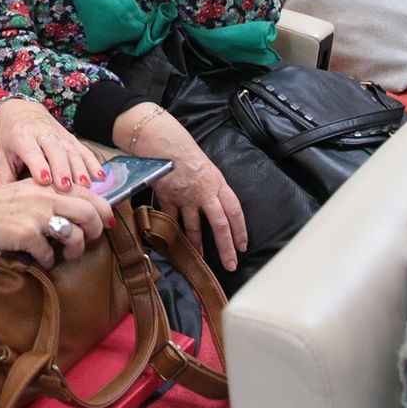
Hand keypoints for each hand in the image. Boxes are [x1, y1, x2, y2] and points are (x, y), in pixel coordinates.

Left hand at [0, 97, 103, 190]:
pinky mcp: (71, 138)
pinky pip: (84, 150)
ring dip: (80, 168)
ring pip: (71, 150)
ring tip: (85, 186)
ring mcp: (59, 134)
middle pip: (54, 149)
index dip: (38, 165)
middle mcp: (42, 133)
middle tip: (66, 188)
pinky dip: (93, 163)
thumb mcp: (1, 156)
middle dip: (62, 168)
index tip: (44, 180)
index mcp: (21, 136)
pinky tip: (100, 177)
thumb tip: (8, 202)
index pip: (31, 151)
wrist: (21, 112)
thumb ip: (5, 178)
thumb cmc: (10, 139)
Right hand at [0, 178, 113, 269]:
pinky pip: (49, 253)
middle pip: (89, 212)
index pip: (87, 193)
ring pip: (75, 235)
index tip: (107, 222)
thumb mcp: (24, 192)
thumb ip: (49, 197)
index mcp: (46, 185)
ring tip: (67, 255)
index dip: (103, 209)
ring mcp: (36, 215)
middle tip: (90, 240)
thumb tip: (77, 212)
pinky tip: (41, 259)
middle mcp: (45, 196)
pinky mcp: (26, 234)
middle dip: (96, 230)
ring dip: (75, 250)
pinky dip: (48, 260)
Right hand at [114, 106, 247, 271]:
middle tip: (231, 263)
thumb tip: (220, 206)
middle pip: (220, 225)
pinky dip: (173, 230)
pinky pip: (173, 219)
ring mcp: (185, 197)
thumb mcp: (209, 168)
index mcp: (218, 183)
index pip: (235, 211)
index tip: (243, 246)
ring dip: (199, 244)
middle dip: (226, 247)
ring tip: (203, 259)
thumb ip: (214, 187)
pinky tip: (176, 241)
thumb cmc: (186, 152)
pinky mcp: (168, 198)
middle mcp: (204, 193)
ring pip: (195, 227)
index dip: (240, 231)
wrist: (163, 143)